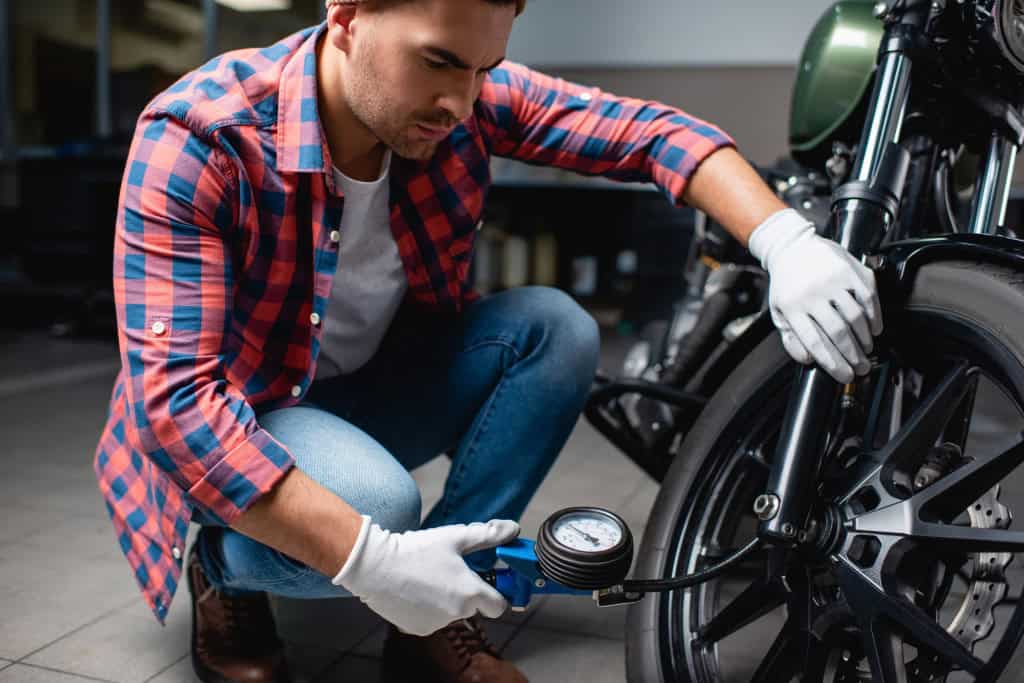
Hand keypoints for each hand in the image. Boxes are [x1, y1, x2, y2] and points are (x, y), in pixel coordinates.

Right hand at [332, 516, 519, 635]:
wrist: (375, 567)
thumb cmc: (415, 550)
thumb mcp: (455, 537)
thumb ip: (488, 535)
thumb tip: (511, 529)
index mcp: (470, 593)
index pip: (499, 605)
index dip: (498, 592)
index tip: (492, 580)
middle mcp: (456, 614)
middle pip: (474, 606)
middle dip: (469, 591)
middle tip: (454, 570)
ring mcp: (436, 624)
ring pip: (452, 612)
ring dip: (447, 598)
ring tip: (429, 575)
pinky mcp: (418, 629)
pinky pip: (433, 618)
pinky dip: (429, 606)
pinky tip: (416, 588)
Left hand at [748, 209, 881, 382]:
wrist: (792, 247)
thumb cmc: (788, 285)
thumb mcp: (779, 312)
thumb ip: (791, 338)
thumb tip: (809, 359)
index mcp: (792, 306)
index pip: (814, 341)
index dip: (832, 362)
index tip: (844, 375)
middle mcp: (812, 292)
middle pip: (837, 332)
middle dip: (852, 355)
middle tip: (861, 368)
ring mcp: (832, 280)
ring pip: (855, 317)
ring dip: (864, 339)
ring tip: (867, 350)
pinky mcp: (850, 269)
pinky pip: (868, 297)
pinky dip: (874, 316)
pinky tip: (875, 329)